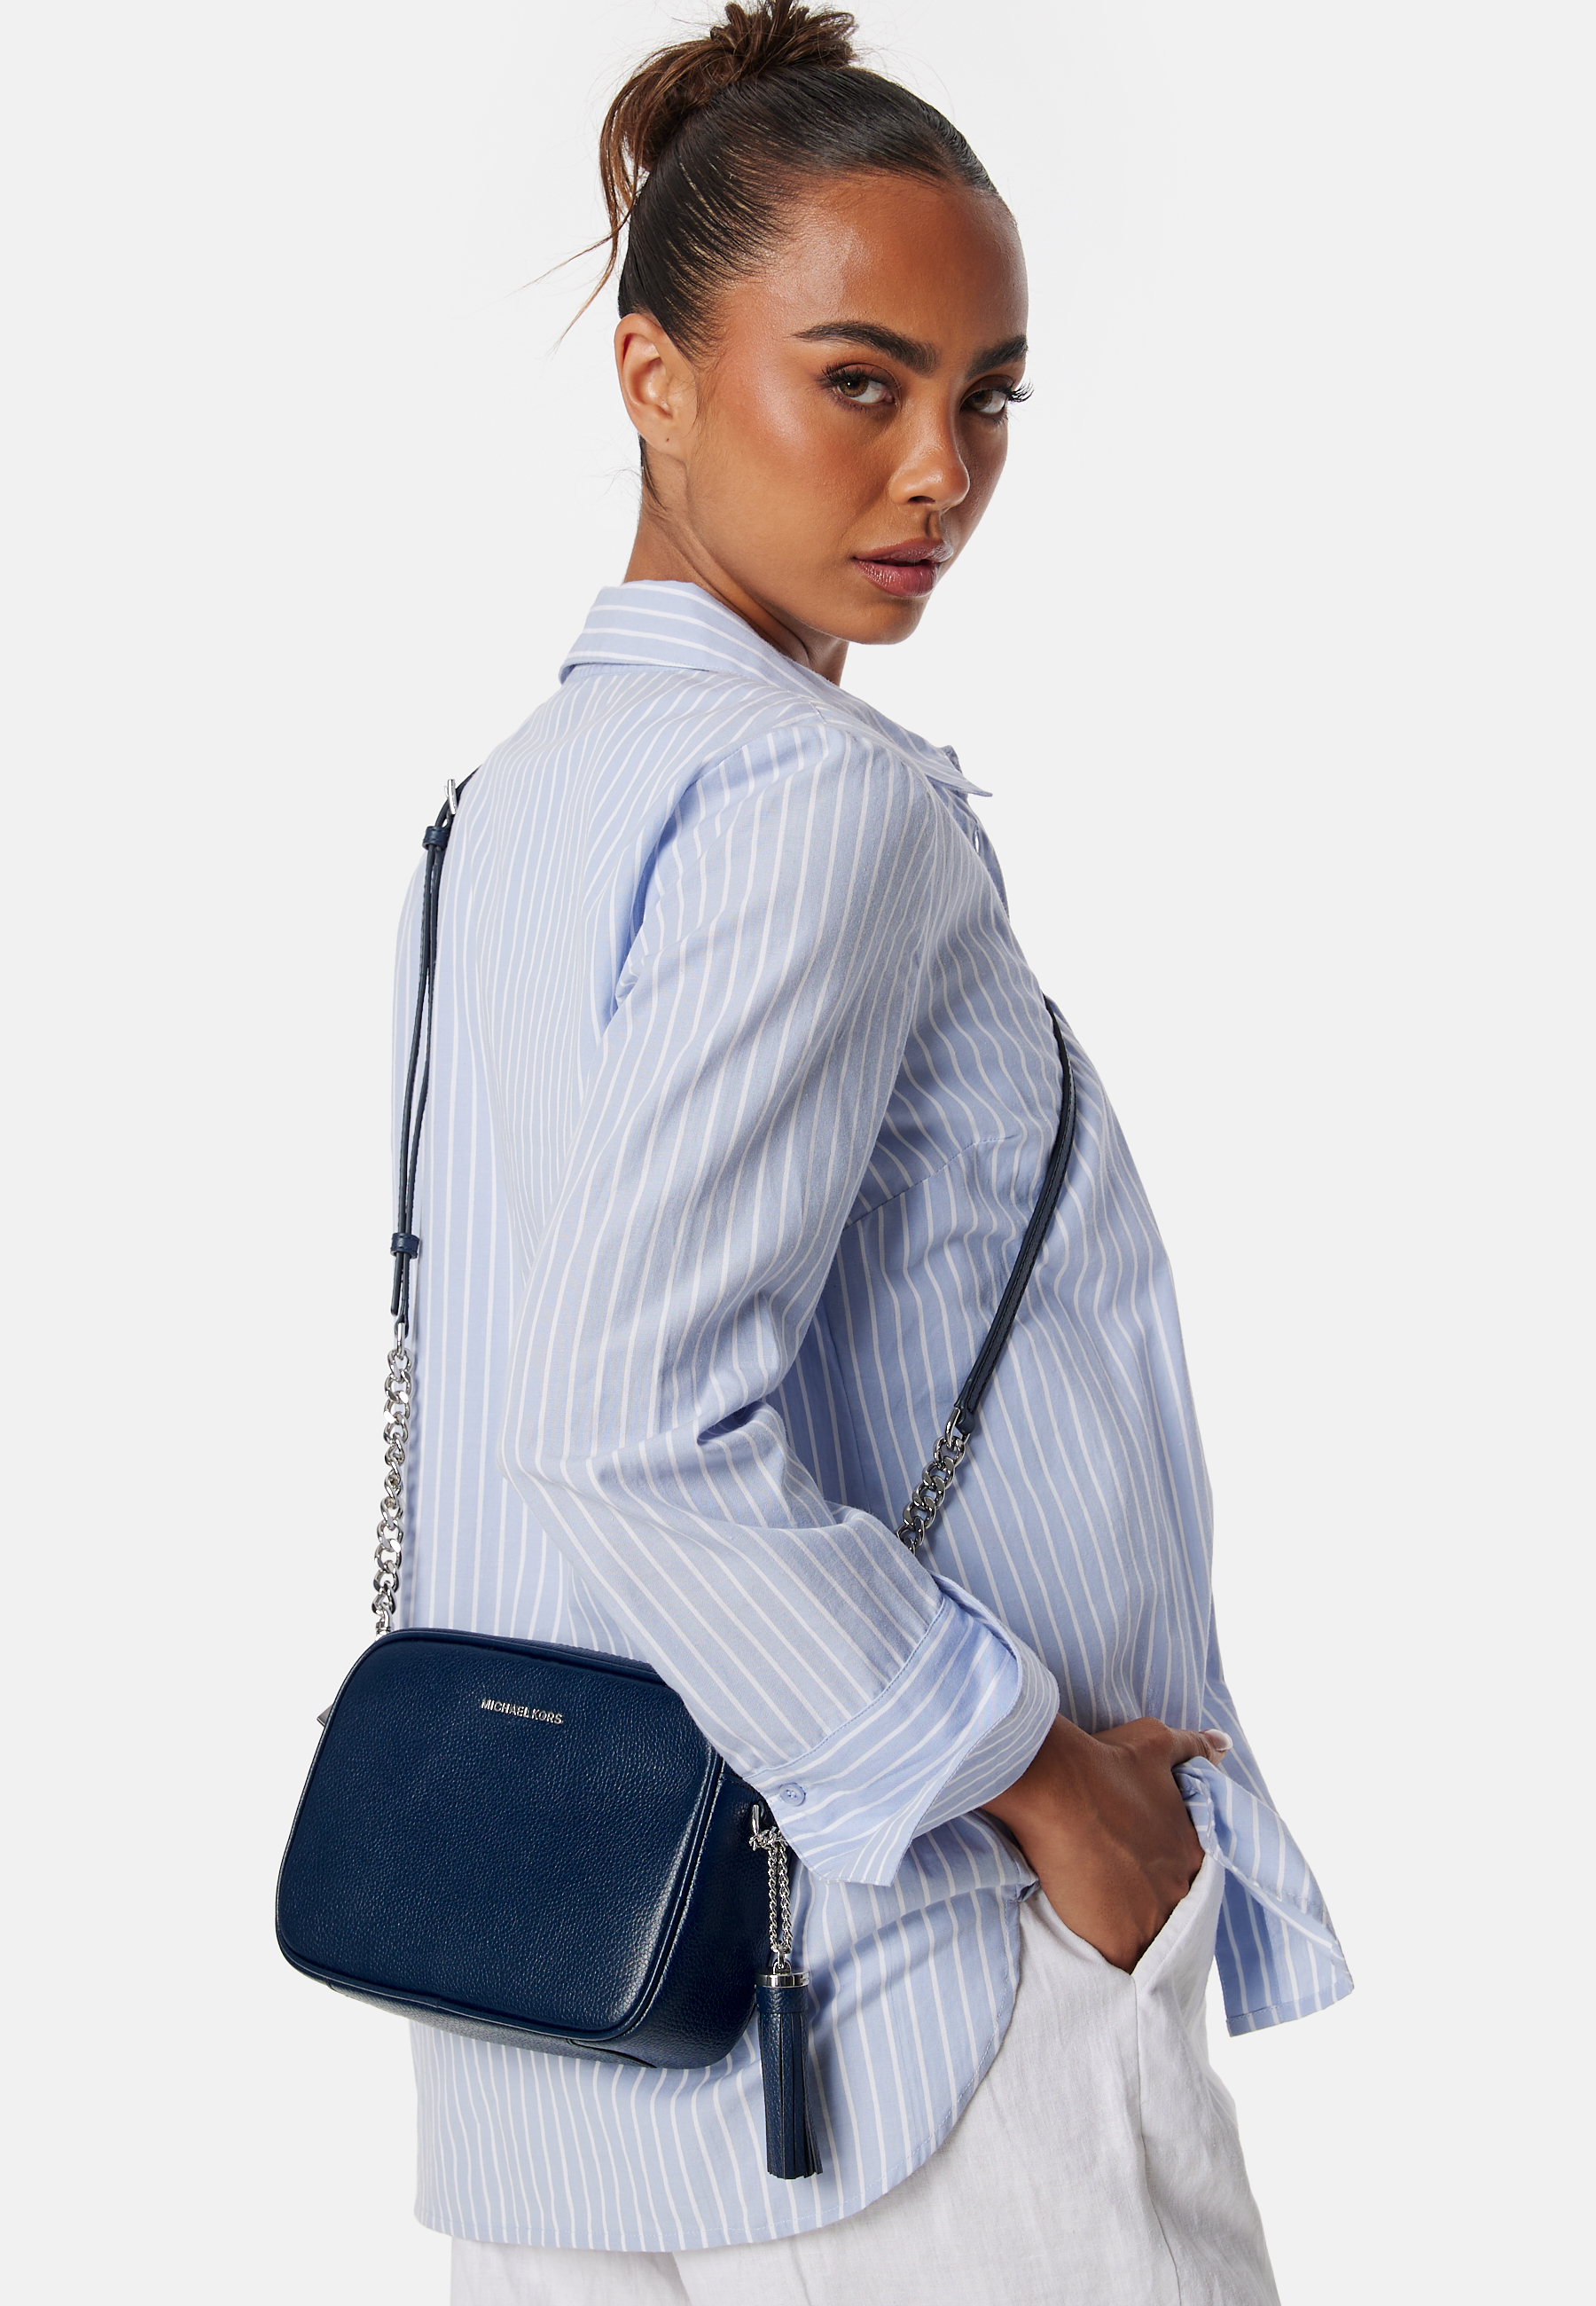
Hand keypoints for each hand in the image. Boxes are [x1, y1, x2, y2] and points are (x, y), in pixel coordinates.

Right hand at [980, 1714, 1228, 1971]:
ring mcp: (1155, 1918)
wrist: (1057, 1788)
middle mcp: (1182, 1887)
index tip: (1135, 1869)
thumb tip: (1223, 1744)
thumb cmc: (1104, 1762)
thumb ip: (1195, 1746)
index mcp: (1193, 1848)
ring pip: (1151, 1940)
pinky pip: (1126, 1965)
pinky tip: (1096, 1947)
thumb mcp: (1156, 1742)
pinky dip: (1113, 1958)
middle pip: (1171, 1909)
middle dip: (1148, 1903)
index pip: (1187, 1873)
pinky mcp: (1122, 1942)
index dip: (1160, 1873)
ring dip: (1133, 1933)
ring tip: (1104, 1924)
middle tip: (1117, 1897)